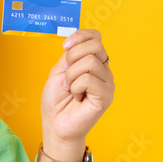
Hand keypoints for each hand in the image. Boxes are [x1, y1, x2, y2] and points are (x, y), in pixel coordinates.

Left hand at [40, 29, 114, 155]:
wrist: (55, 124)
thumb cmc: (56, 100)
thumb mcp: (59, 70)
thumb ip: (70, 54)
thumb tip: (76, 42)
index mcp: (94, 62)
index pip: (95, 37)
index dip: (80, 36)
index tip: (65, 47)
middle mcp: (104, 70)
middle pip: (95, 45)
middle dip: (72, 57)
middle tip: (67, 76)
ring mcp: (107, 83)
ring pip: (90, 62)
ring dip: (71, 76)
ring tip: (70, 90)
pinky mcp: (106, 96)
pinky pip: (89, 79)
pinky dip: (76, 87)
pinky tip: (76, 97)